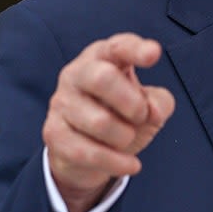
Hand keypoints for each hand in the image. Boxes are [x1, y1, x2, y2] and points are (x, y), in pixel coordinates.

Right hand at [42, 33, 174, 211]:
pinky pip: (86, 151)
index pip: (119, 47)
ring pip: (98, 121)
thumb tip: (153, 112)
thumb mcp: (150, 106)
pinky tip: (132, 165)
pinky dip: (116, 162)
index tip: (154, 54)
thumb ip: (159, 103)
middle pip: (101, 78)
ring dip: (124, 136)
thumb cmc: (124, 115)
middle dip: (131, 102)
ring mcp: (61, 102)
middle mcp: (77, 73)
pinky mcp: (53, 133)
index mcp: (104, 57)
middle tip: (141, 116)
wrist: (89, 152)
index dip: (136, 49)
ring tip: (128, 138)